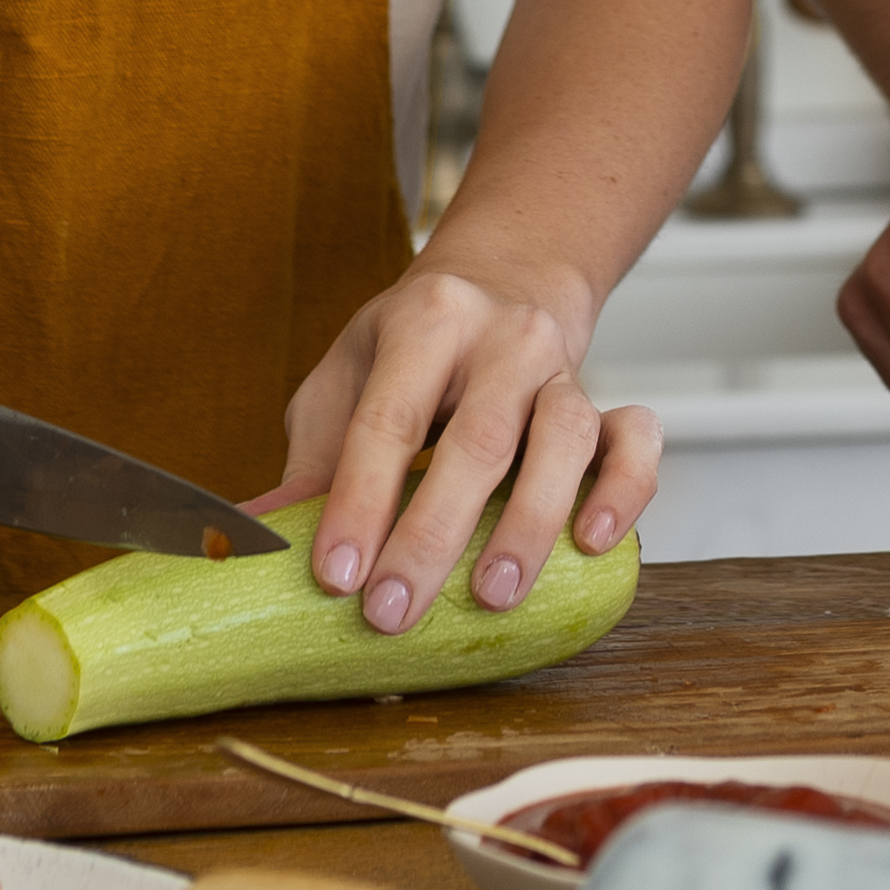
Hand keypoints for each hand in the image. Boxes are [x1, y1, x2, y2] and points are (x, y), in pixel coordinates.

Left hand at [255, 257, 654, 634]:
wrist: (504, 278)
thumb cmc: (411, 348)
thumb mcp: (349, 376)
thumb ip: (313, 456)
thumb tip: (252, 540)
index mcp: (425, 321)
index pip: (388, 417)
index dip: (359, 499)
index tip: (334, 575)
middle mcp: (502, 336)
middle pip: (477, 438)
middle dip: (432, 534)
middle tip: (392, 612)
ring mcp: (563, 367)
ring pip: (565, 439)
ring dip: (529, 523)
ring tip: (491, 595)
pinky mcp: (608, 399)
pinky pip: (638, 440)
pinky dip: (623, 491)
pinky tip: (591, 541)